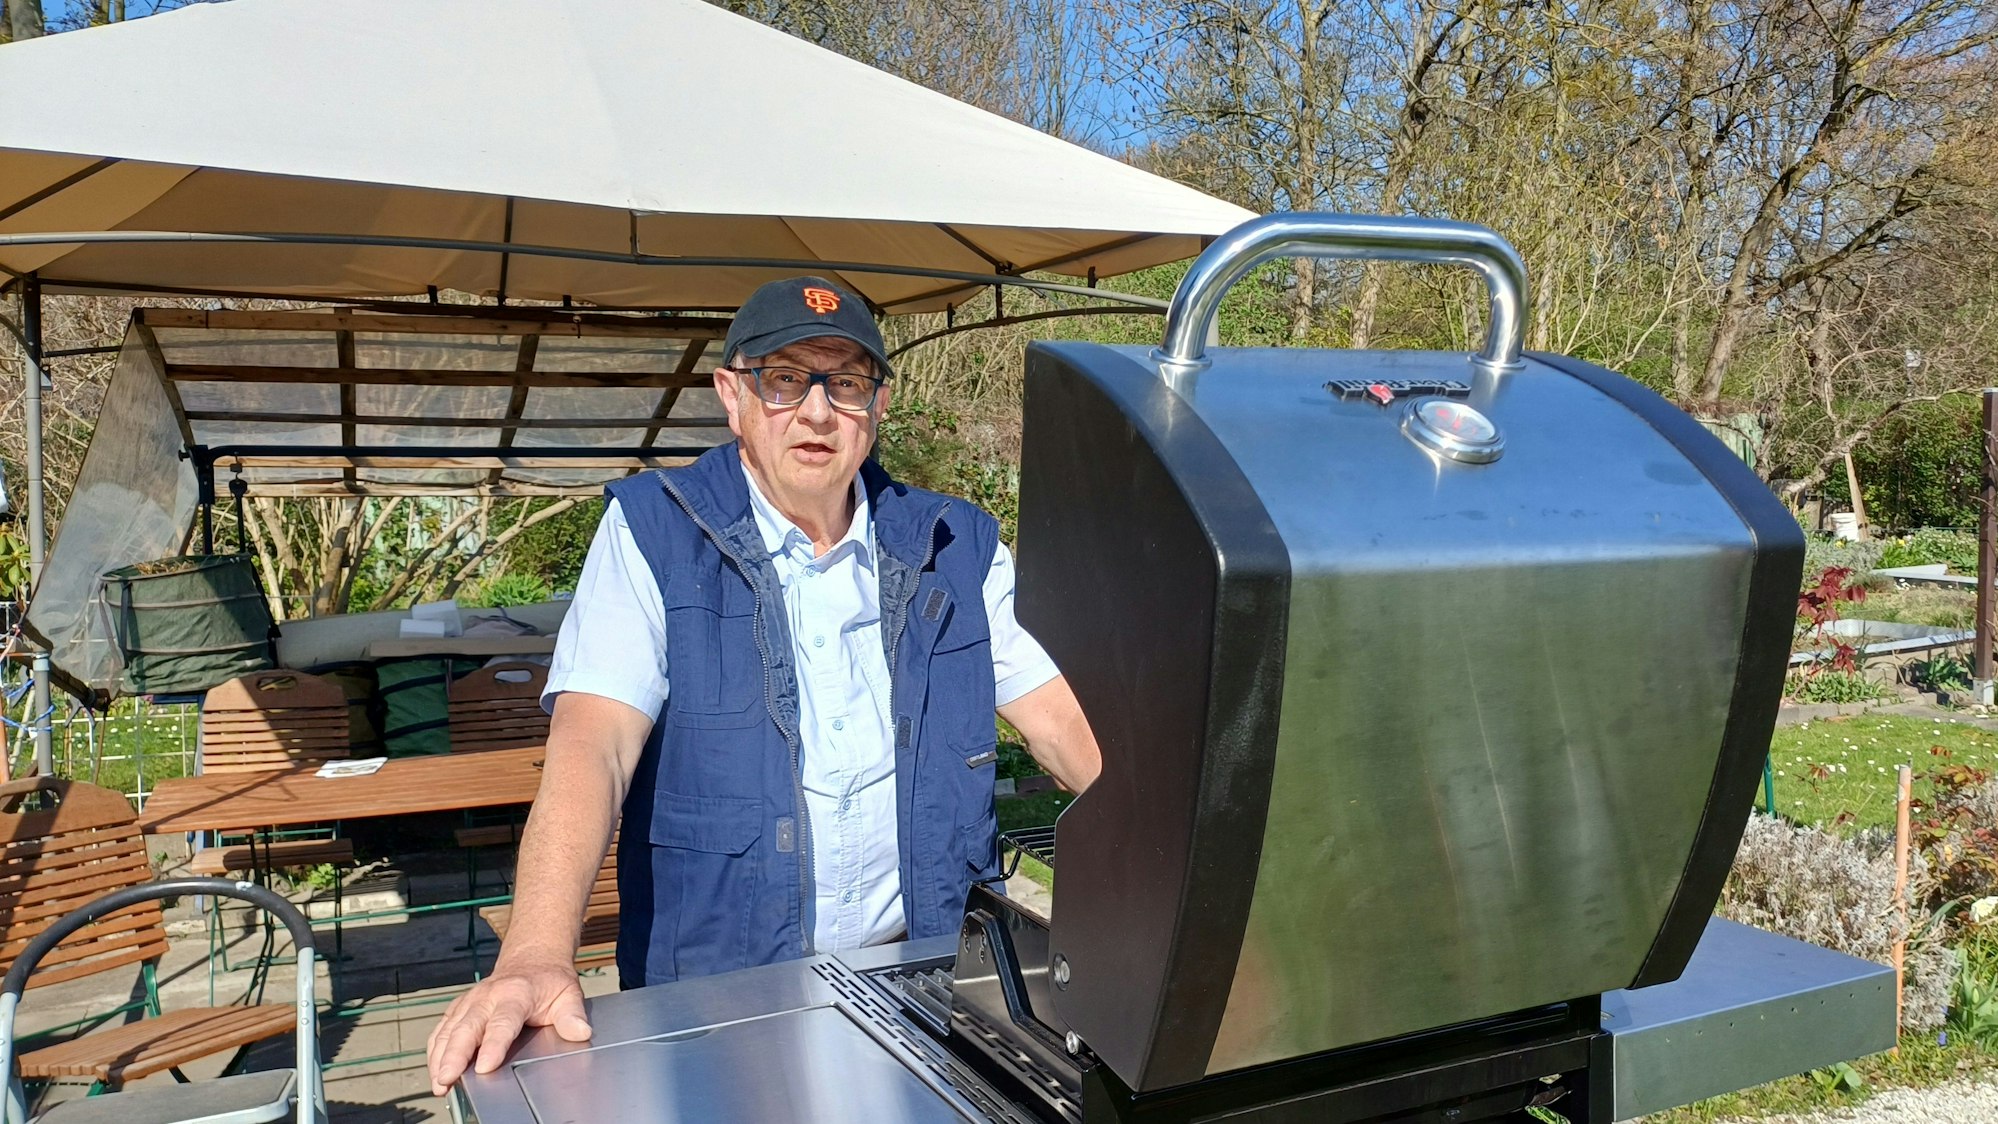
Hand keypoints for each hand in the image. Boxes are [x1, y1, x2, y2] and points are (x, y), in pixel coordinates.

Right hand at [426, 955, 590, 1094]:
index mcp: (516, 993)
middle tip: (447, 1079)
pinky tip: (434, 1068)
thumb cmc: (549, 980)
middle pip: (467, 1027)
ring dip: (440, 1056)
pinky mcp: (460, 1007)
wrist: (533, 958)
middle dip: (454, 1054)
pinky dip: (435, 1048)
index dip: (493, 1045)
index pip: (502, 1022)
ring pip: (449, 1028)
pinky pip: (442, 1028)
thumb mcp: (568, 993)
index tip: (485, 1066)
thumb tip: (581, 1032)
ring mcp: (471, 1000)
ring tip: (439, 1082)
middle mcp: (488, 995)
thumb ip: (572, 1015)